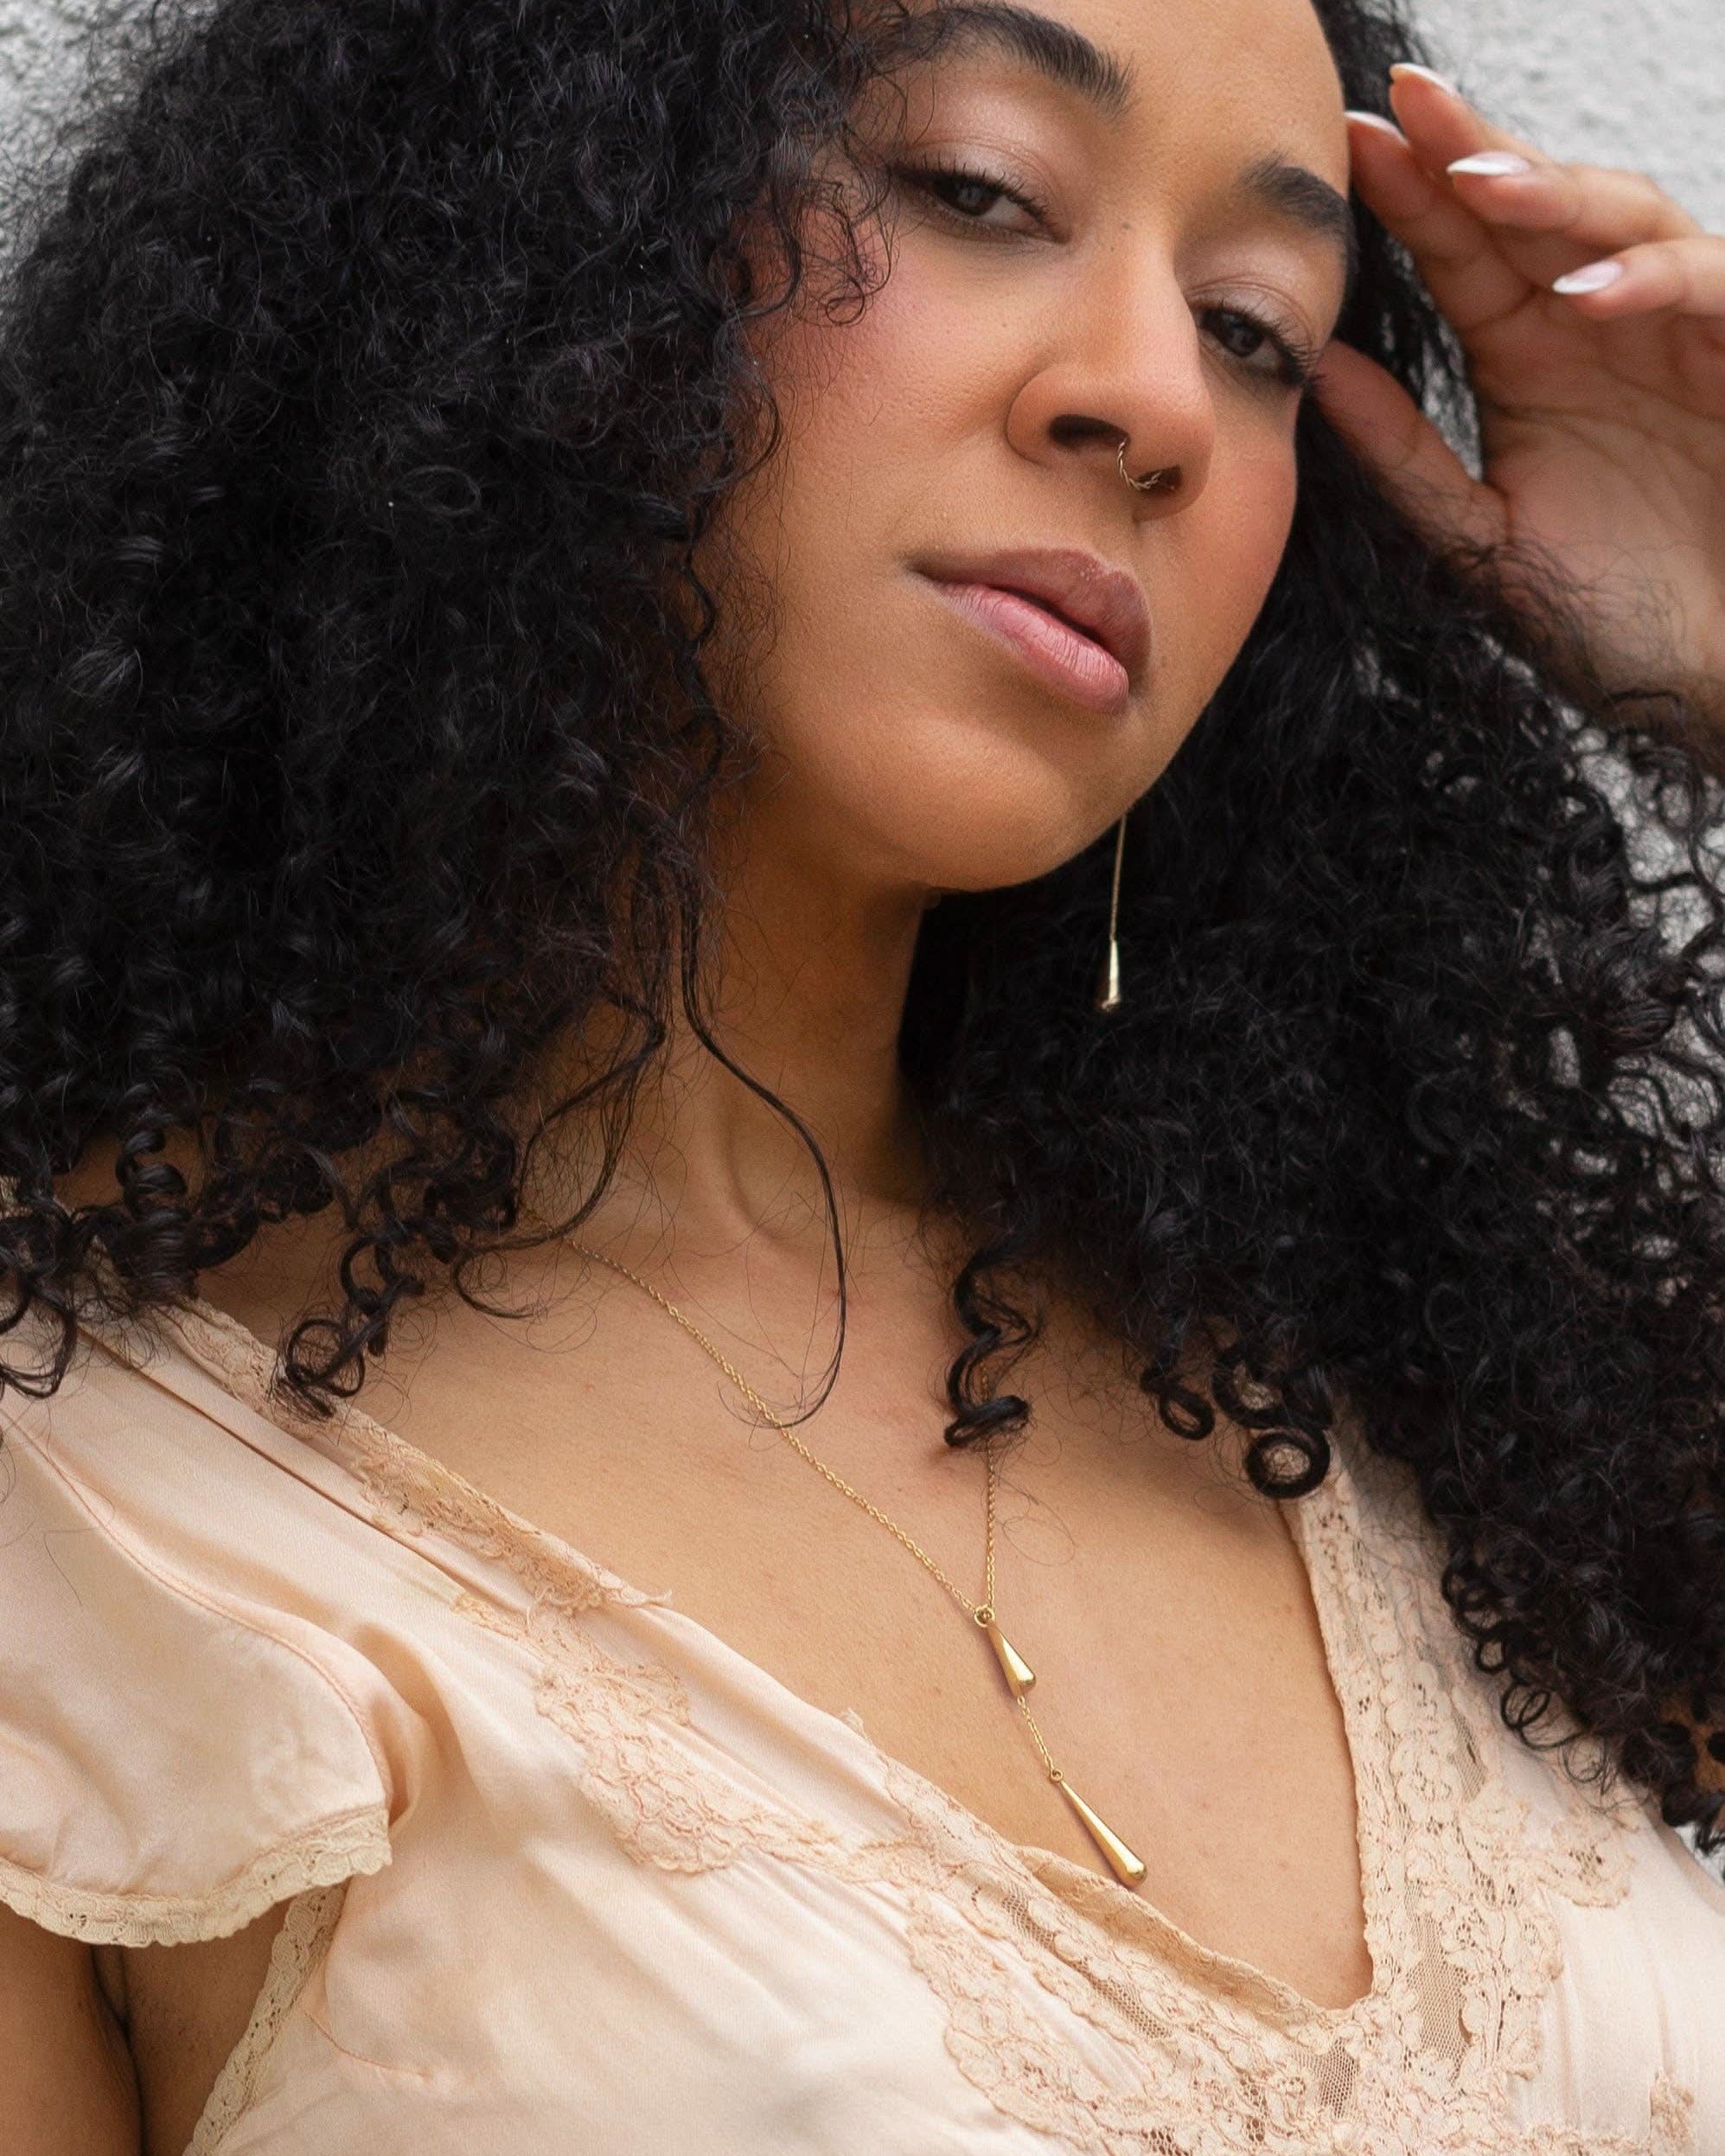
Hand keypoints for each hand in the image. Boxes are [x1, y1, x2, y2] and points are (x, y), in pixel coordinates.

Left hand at [1318, 64, 1724, 712]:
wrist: (1707, 681)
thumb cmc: (1608, 616)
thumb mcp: (1482, 540)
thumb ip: (1403, 459)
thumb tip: (1313, 370)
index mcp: (1523, 358)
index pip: (1458, 256)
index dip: (1408, 198)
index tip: (1341, 149)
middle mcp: (1595, 326)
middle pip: (1531, 210)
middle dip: (1468, 151)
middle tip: (1402, 104)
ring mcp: (1673, 332)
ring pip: (1619, 221)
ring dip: (1550, 197)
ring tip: (1477, 183)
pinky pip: (1703, 287)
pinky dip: (1648, 282)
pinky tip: (1582, 295)